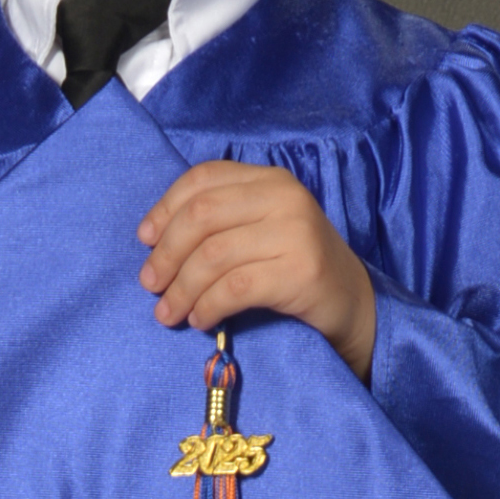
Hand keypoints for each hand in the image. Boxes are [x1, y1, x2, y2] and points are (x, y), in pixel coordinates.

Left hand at [137, 161, 376, 378]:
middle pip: (202, 216)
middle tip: (149, 284)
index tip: (144, 239)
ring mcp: (295, 232)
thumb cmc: (294, 266)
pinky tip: (200, 319)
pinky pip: (236, 287)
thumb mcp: (259, 229)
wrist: (354, 304)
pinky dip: (208, 305)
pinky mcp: (300, 272)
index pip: (203, 179)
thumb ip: (219, 221)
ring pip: (214, 255)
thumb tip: (152, 239)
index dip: (165, 208)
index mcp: (269, 179)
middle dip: (166, 253)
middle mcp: (284, 197)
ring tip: (168, 313)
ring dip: (181, 288)